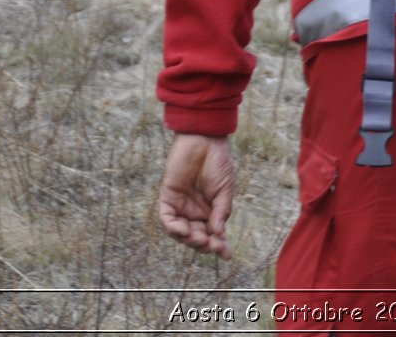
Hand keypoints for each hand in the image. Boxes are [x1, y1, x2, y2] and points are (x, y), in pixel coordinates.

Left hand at [158, 133, 235, 259]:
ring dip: (189, 239)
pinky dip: (174, 228)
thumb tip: (218, 233)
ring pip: (181, 232)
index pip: (214, 233)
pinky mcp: (168, 198)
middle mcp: (195, 211)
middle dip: (204, 244)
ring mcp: (181, 206)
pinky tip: (184, 230)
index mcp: (212, 210)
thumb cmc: (218, 162)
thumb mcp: (225, 189)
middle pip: (197, 236)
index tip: (227, 254)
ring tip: (199, 238)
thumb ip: (221, 211)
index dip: (220, 245)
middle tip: (212, 245)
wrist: (205, 140)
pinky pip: (167, 219)